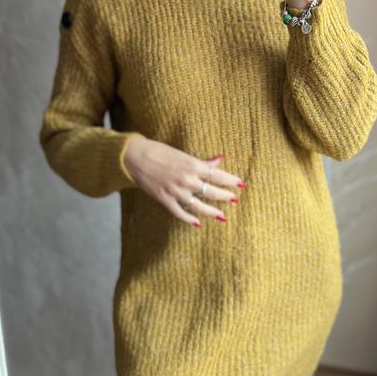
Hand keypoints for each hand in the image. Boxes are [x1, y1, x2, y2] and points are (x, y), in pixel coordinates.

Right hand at [123, 136, 244, 226]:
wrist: (135, 157)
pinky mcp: (164, 200)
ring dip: (212, 212)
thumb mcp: (183, 154)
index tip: (241, 184)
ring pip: (198, 206)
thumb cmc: (159, 152)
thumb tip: (220, 160)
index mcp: (192, 165)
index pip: (217, 175)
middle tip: (235, 200)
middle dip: (225, 196)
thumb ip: (202, 162)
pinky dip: (189, 219)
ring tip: (222, 216)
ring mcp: (176, 191)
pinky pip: (180, 213)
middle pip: (211, 192)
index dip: (231, 180)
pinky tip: (198, 223)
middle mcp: (187, 180)